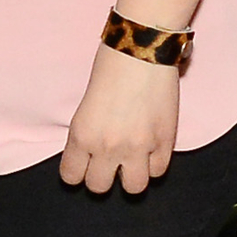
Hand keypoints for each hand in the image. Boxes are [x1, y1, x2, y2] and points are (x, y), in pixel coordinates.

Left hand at [60, 46, 181, 193]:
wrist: (141, 49)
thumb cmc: (110, 68)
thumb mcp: (85, 107)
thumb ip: (88, 135)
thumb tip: (93, 157)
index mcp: (81, 136)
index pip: (71, 177)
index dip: (77, 172)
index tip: (84, 165)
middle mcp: (107, 147)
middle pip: (99, 187)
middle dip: (103, 176)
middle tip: (109, 162)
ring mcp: (138, 147)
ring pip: (133, 187)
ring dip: (131, 176)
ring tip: (132, 160)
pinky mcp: (164, 141)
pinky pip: (158, 171)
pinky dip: (154, 162)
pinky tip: (150, 148)